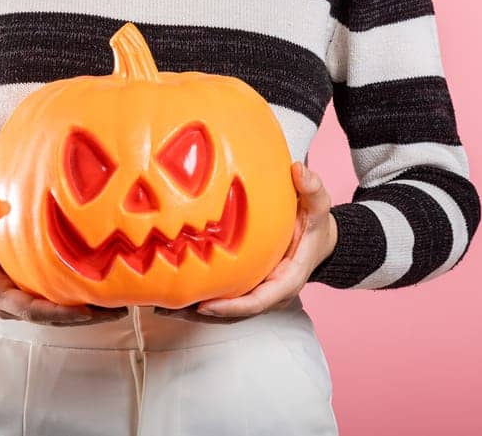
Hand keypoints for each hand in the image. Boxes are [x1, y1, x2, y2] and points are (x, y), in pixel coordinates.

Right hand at [0, 195, 127, 325]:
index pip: (30, 310)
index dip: (59, 313)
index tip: (87, 310)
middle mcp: (9, 305)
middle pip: (50, 318)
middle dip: (84, 317)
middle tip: (117, 311)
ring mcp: (21, 302)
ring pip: (57, 315)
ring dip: (88, 313)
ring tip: (120, 307)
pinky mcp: (30, 294)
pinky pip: (56, 303)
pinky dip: (80, 302)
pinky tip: (105, 294)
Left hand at [157, 162, 337, 322]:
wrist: (319, 240)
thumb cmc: (315, 226)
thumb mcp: (317, 206)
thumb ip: (312, 189)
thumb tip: (298, 169)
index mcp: (287, 279)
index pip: (258, 301)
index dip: (232, 306)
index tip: (205, 306)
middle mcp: (270, 292)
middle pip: (235, 313)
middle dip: (203, 313)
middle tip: (168, 308)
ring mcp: (258, 291)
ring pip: (226, 310)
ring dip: (194, 311)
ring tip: (161, 308)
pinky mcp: (247, 285)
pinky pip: (224, 297)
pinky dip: (200, 298)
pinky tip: (173, 294)